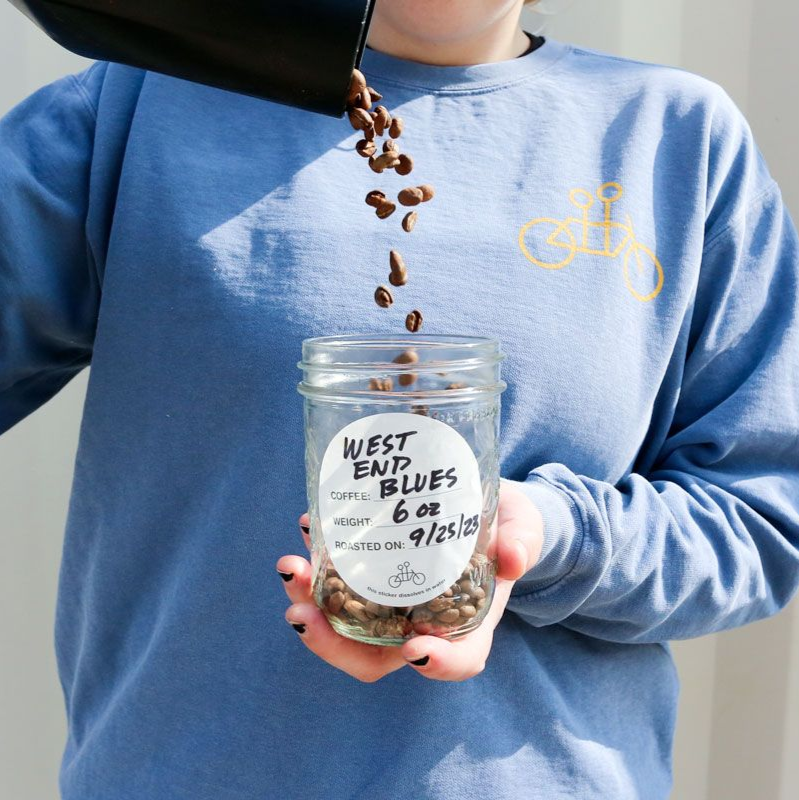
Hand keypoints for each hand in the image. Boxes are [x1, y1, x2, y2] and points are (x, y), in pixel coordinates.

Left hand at [276, 480, 542, 682]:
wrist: (483, 504)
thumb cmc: (506, 525)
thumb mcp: (523, 526)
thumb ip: (524, 538)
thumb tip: (513, 557)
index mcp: (467, 622)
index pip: (455, 659)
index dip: (436, 664)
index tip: (414, 647)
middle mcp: (420, 621)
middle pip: (373, 655)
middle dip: (332, 643)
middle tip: (301, 613)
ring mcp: (389, 601)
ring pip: (342, 622)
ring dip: (308, 601)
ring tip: (290, 568)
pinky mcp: (368, 574)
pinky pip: (334, 579)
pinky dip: (316, 560)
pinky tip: (307, 525)